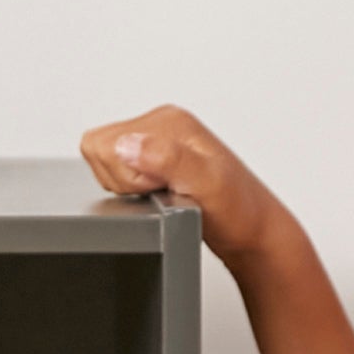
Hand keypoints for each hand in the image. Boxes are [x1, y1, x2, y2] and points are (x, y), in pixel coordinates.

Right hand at [79, 107, 294, 274]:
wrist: (252, 232)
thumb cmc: (238, 212)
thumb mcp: (207, 184)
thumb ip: (166, 159)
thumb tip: (128, 144)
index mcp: (170, 121)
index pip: (104, 141)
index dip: (123, 175)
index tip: (156, 185)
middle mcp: (162, 126)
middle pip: (101, 150)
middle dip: (124, 181)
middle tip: (161, 191)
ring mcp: (157, 143)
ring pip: (105, 162)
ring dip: (128, 187)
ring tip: (164, 194)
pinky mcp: (155, 161)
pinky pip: (116, 172)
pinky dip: (132, 190)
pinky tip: (161, 196)